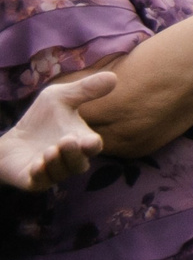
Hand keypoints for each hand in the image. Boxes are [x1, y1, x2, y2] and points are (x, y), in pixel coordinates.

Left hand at [0, 70, 114, 192]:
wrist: (12, 139)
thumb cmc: (40, 119)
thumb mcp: (59, 98)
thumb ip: (84, 89)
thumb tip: (114, 77)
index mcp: (80, 141)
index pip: (92, 147)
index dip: (92, 145)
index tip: (90, 140)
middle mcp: (69, 160)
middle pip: (78, 164)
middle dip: (74, 154)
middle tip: (67, 140)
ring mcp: (52, 171)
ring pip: (60, 172)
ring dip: (57, 162)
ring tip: (50, 150)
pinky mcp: (33, 180)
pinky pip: (40, 182)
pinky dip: (40, 174)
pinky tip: (37, 164)